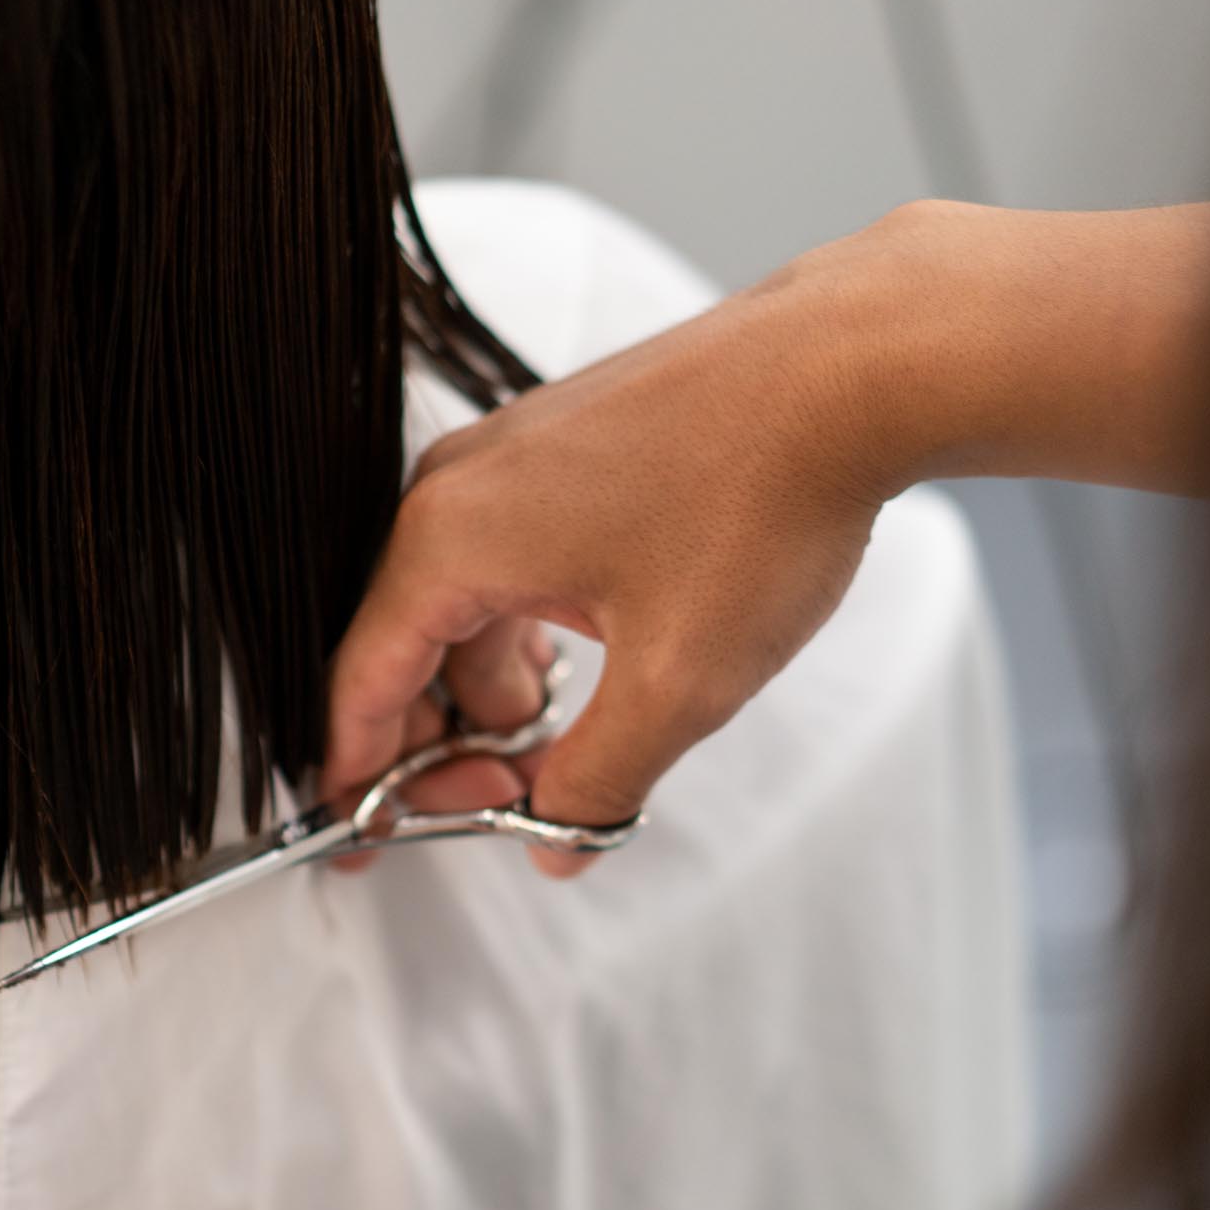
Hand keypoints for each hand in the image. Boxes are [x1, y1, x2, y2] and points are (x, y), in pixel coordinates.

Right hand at [326, 223, 930, 875]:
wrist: (852, 367)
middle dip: (446, 744)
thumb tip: (554, 838)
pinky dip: (530, 630)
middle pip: (404, 647)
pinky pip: (507, 560)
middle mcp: (457, 487)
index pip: (361, 683)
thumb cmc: (760, 496)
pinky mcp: (561, 447)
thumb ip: (597, 781)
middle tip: (513, 805)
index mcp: (449, 538)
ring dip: (498, 691)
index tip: (364, 843)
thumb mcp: (677, 683)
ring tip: (570, 743)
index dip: (357, 777)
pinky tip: (596, 668)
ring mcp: (509, 458)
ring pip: (462, 607)